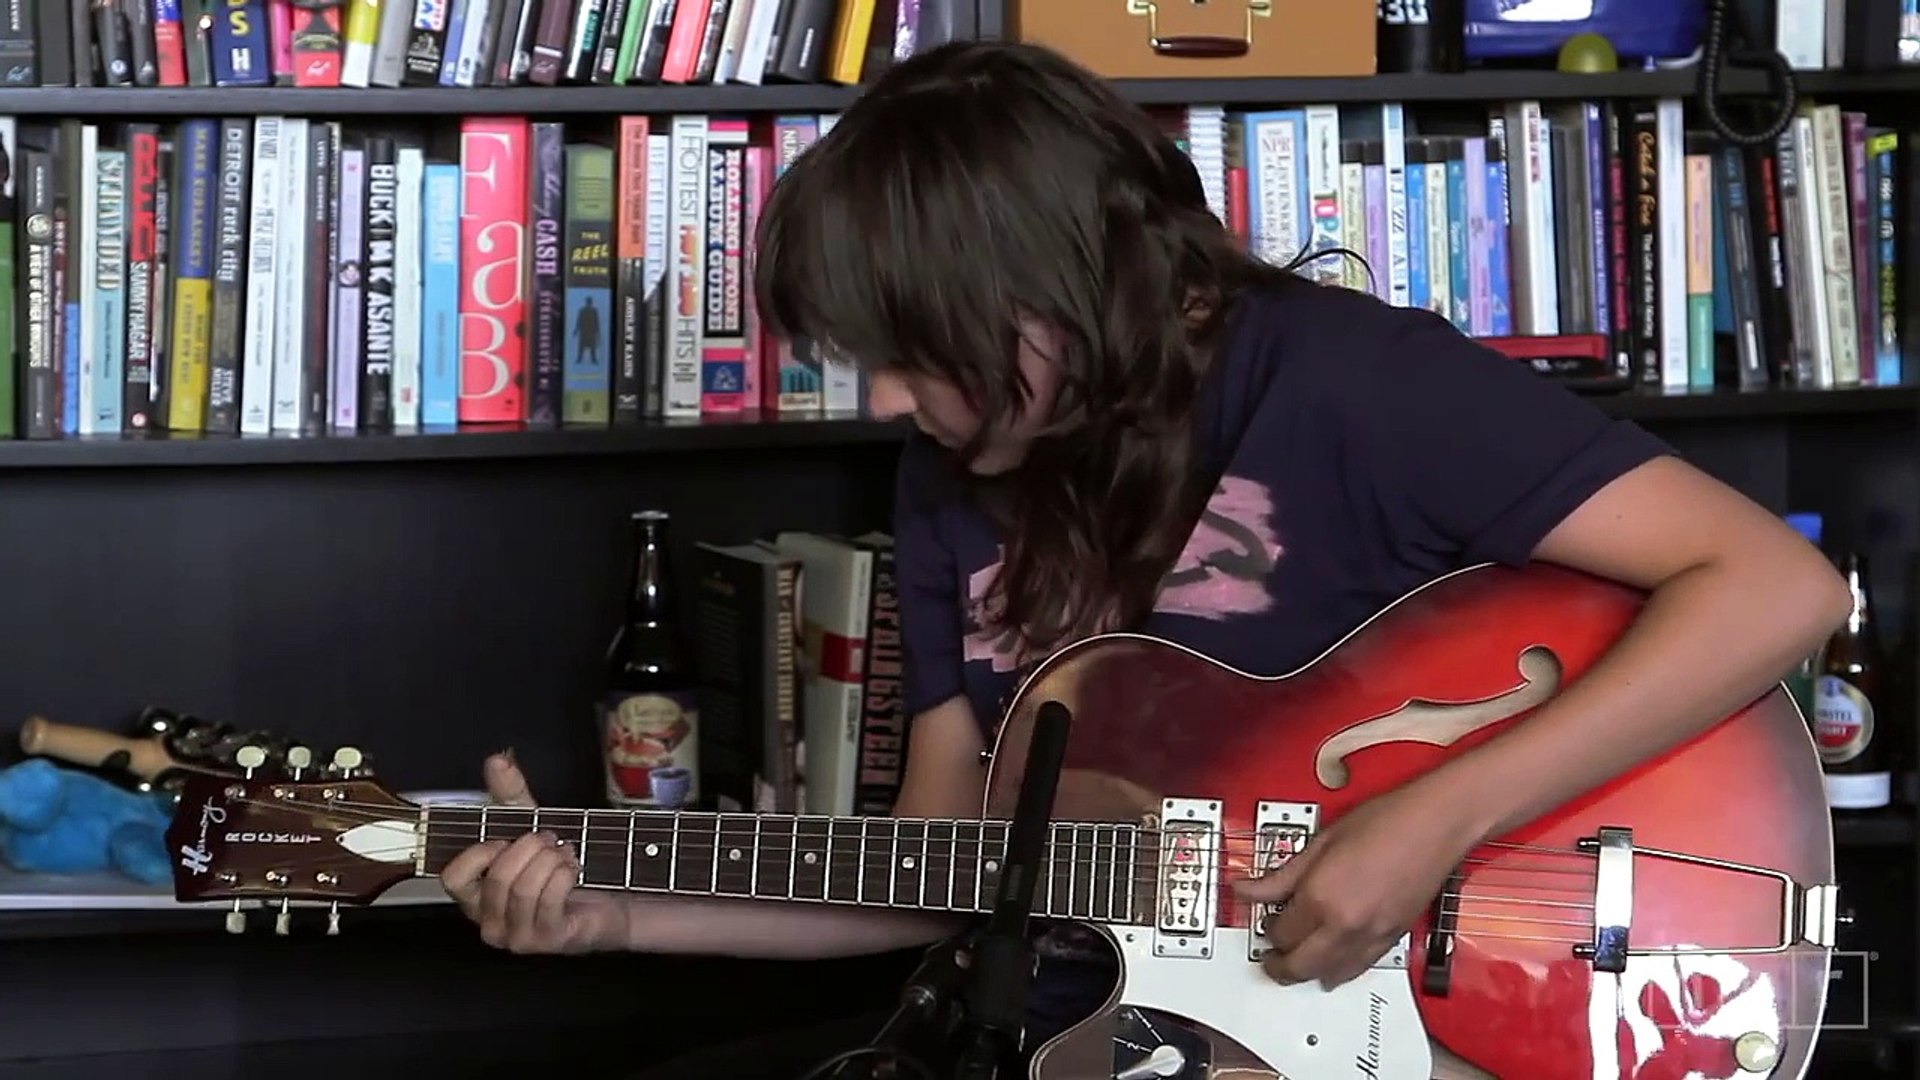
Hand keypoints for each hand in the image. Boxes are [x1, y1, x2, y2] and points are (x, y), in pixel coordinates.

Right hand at [441, 752, 631, 954]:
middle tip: (548, 839)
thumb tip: (497, 761)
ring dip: (550, 860)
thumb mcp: (531, 825)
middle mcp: (490, 921)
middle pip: (496, 878)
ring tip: (563, 853)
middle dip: (529, 848)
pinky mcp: (546, 941)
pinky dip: (565, 874)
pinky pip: (549, 899)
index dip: (478, 853)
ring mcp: (516, 936)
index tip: (505, 837)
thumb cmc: (560, 867)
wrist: (607, 896)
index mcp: (476, 896)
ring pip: (523, 888)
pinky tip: (572, 869)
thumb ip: (509, 794)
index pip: (453, 878)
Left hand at [1234, 779, 1483, 987]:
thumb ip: (1279, 876)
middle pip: (1299, 965)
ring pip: (1328, 975)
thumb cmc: (1384, 822)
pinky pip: (1356, 970)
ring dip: (1307, 974)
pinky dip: (1338, 972)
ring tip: (1294, 963)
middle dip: (1278, 964)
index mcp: (1321, 897)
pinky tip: (1330, 967)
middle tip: (1268, 956)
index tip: (1265, 917)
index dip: (1266, 927)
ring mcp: (1371, 936)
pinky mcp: (1391, 939)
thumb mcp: (1319, 843)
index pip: (1279, 932)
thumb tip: (1248, 889)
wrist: (1434, 824)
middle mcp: (1345, 924)